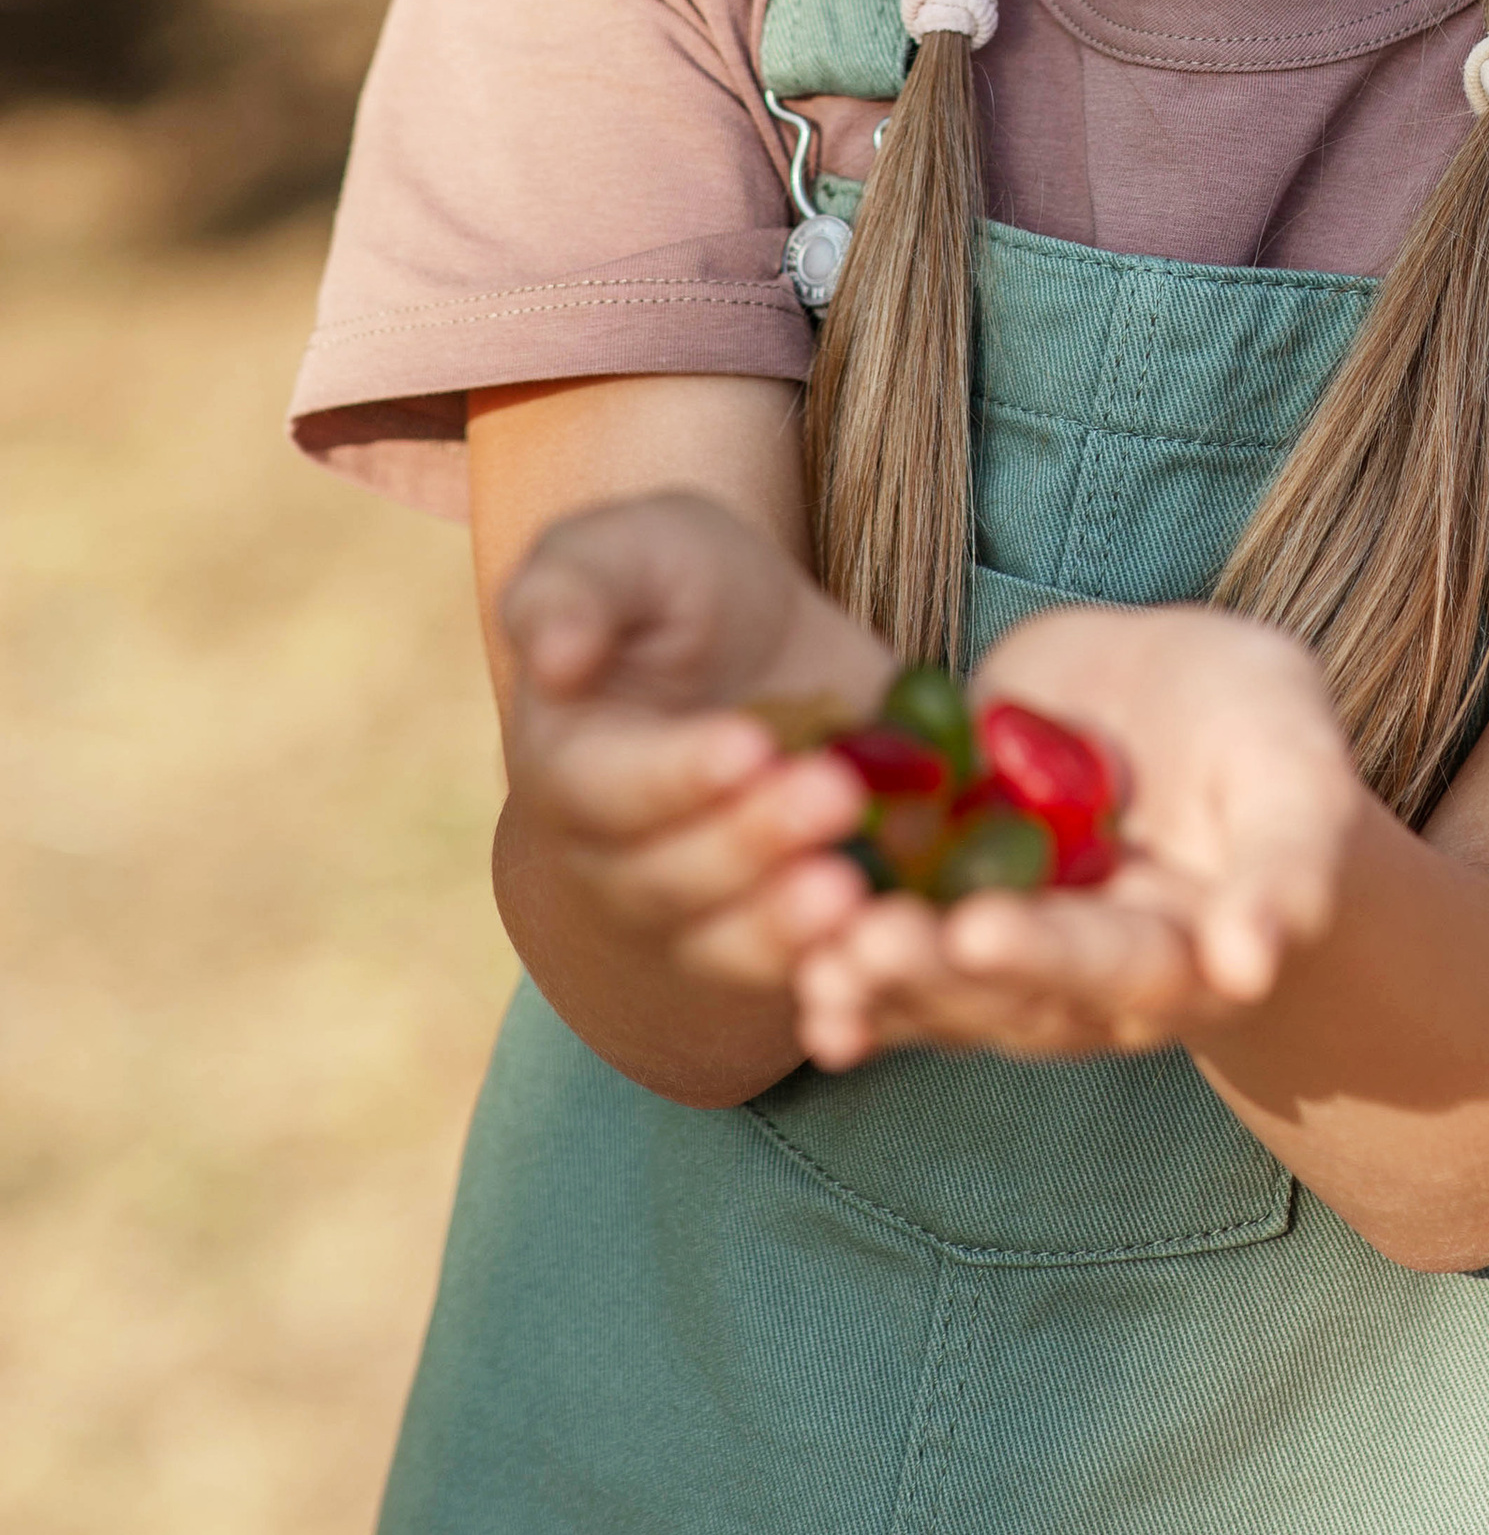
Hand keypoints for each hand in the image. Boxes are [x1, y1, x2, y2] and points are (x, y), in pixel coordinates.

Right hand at [498, 489, 889, 1007]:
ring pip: (727, 943)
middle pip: (671, 878)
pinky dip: (840, 979)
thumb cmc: (678, 595)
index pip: (605, 788)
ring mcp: (693, 917)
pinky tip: (890, 947)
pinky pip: (799, 983)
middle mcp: (616, 862)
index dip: (674, 775)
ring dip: (789, 923)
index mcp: (568, 764)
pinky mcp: (776, 943)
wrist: (760, 654)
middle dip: (754, 840)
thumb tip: (552, 655)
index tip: (748, 744)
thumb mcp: (632, 551)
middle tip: (835, 793)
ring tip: (853, 886)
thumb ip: (576, 587)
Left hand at [791, 606, 1358, 1069]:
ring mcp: (1011, 954)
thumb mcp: (1297, 774)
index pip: (1122, 967)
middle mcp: (1089, 981)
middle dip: (939, 974)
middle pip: (1014, 993)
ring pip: (942, 991)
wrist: (1180, 707)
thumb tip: (1255, 961)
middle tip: (873, 945)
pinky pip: (891, 960)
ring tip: (817, 960)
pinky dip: (844, 969)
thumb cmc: (1262, 737)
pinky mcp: (947, 914)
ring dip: (878, 982)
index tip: (987, 931)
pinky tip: (793, 973)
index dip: (1054, 952)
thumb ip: (1287, 867)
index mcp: (1184, 958)